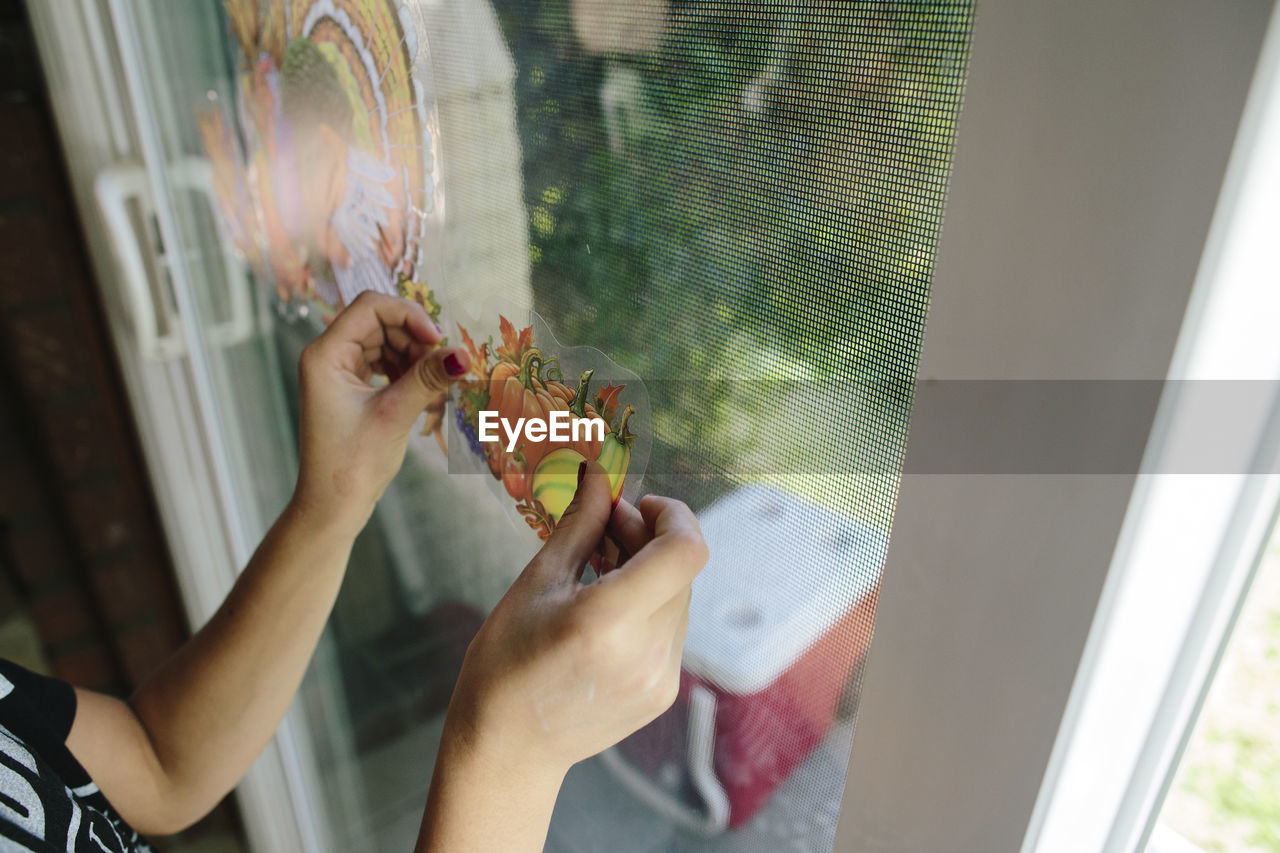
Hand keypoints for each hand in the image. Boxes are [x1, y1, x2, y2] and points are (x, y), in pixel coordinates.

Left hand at [292, 291, 469, 535]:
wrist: (332, 506)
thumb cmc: (352, 464)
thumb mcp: (395, 414)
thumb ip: (428, 378)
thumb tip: (464, 354)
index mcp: (325, 355)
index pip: (371, 307)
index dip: (409, 315)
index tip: (437, 341)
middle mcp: (328, 356)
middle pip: (380, 322)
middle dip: (415, 339)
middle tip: (442, 366)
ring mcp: (338, 371)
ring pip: (385, 342)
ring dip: (414, 356)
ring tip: (435, 384)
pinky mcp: (350, 387)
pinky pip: (384, 363)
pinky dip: (407, 371)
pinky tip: (425, 390)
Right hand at [443, 462, 708, 778]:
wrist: (506, 748)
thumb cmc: (505, 663)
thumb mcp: (536, 584)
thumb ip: (580, 525)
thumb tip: (599, 475)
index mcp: (608, 621)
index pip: (686, 550)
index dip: (674, 515)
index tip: (640, 505)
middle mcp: (645, 652)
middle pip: (679, 570)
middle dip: (648, 538)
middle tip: (605, 526)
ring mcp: (659, 678)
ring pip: (677, 598)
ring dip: (649, 571)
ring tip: (600, 566)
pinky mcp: (663, 693)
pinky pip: (671, 629)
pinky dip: (648, 606)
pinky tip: (608, 605)